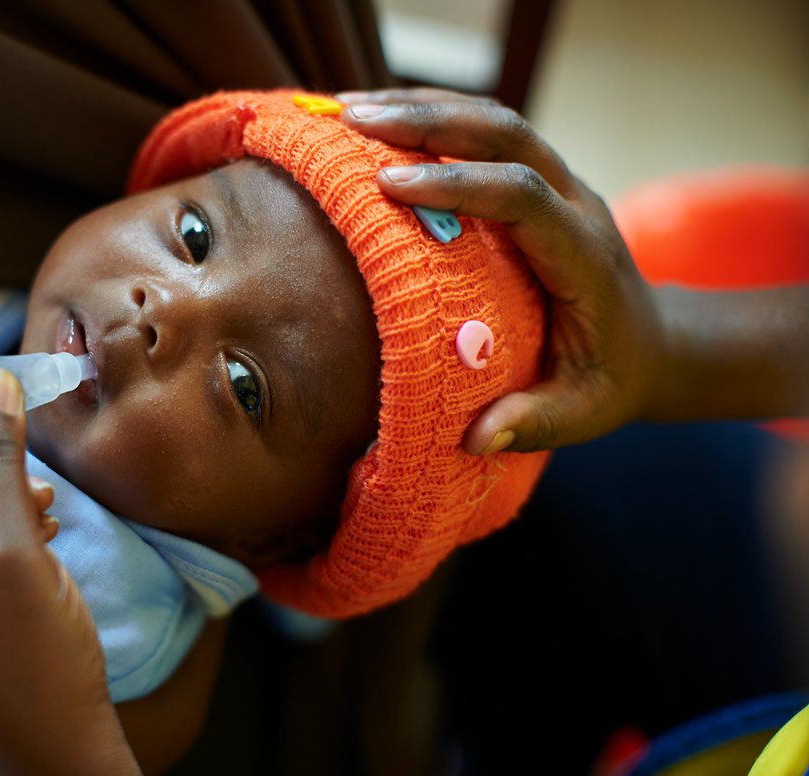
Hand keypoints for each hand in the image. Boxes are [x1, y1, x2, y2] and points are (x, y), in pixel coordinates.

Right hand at [338, 88, 663, 452]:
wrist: (655, 343)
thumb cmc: (610, 379)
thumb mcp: (582, 412)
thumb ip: (533, 422)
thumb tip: (475, 438)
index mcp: (584, 256)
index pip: (524, 197)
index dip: (458, 184)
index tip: (389, 185)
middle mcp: (577, 203)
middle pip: (508, 133)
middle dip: (430, 121)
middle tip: (354, 121)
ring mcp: (561, 183)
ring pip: (497, 119)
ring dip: (425, 108)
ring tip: (349, 111)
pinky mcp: (540, 179)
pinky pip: (489, 131)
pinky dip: (435, 117)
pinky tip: (383, 119)